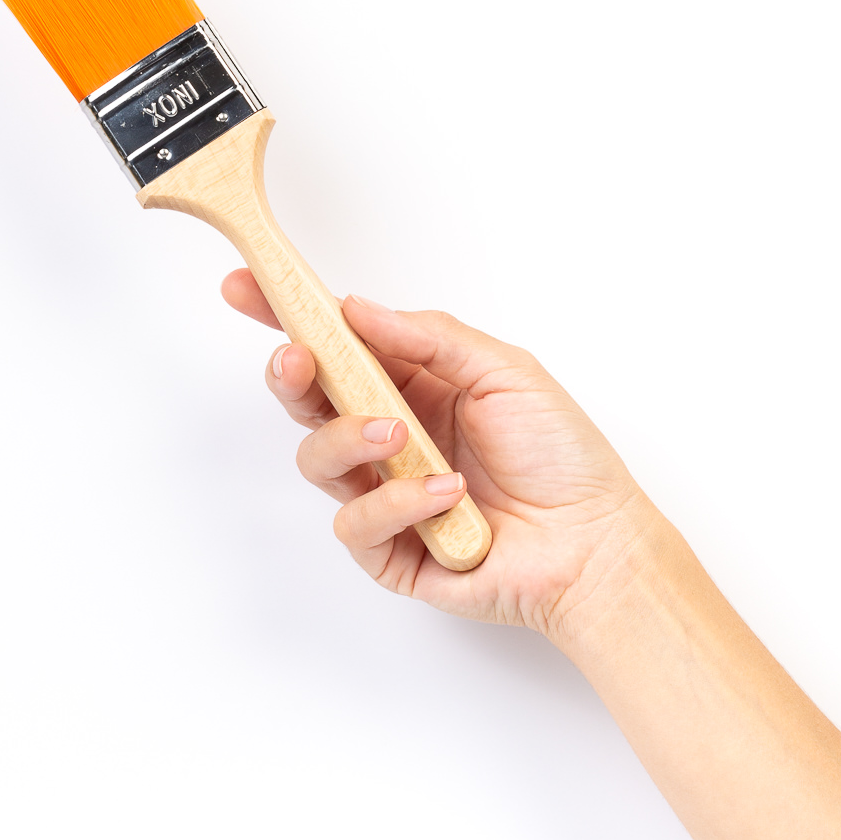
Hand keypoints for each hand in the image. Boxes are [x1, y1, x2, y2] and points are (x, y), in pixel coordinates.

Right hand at [221, 271, 655, 642]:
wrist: (594, 544)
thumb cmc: (561, 457)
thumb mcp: (504, 371)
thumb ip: (430, 338)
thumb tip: (358, 308)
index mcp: (415, 385)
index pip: (338, 345)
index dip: (288, 317)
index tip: (246, 288)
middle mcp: (391, 437)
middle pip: (309, 400)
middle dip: (292, 374)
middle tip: (299, 359)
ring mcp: (386, 494)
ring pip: (319, 460)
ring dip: (350, 440)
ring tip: (401, 436)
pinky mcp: (391, 551)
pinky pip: (357, 523)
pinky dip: (398, 502)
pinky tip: (447, 496)